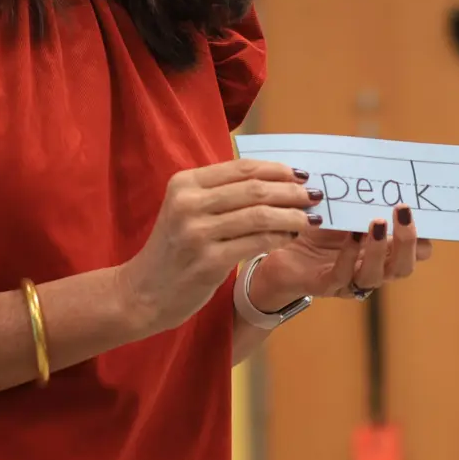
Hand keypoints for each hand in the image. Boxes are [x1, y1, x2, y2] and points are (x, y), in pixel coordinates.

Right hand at [117, 159, 326, 333]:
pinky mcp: (207, 261)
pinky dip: (279, 237)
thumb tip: (272, 179)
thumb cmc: (174, 249)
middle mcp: (188, 203)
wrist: (144, 291)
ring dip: (292, 215)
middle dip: (290, 190)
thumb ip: (220, 193)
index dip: (276, 169)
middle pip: (253, 188)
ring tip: (311, 218)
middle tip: (314, 195)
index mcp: (184, 183)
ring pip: (259, 215)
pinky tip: (291, 237)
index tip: (301, 174)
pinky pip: (256, 242)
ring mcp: (196, 232)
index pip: (241, 168)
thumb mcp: (187, 210)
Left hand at [246, 203, 432, 310]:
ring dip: (379, 249)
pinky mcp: (324, 284)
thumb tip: (373, 163)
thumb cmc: (310, 224)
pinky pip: (343, 275)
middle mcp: (369, 268)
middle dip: (407, 242)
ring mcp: (349, 280)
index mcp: (378, 250)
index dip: (424, 238)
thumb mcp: (338, 206)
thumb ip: (356, 194)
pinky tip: (351, 238)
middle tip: (402, 212)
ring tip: (376, 223)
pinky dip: (349, 256)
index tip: (423, 215)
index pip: (414, 252)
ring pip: (376, 275)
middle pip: (402, 267)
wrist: (272, 246)